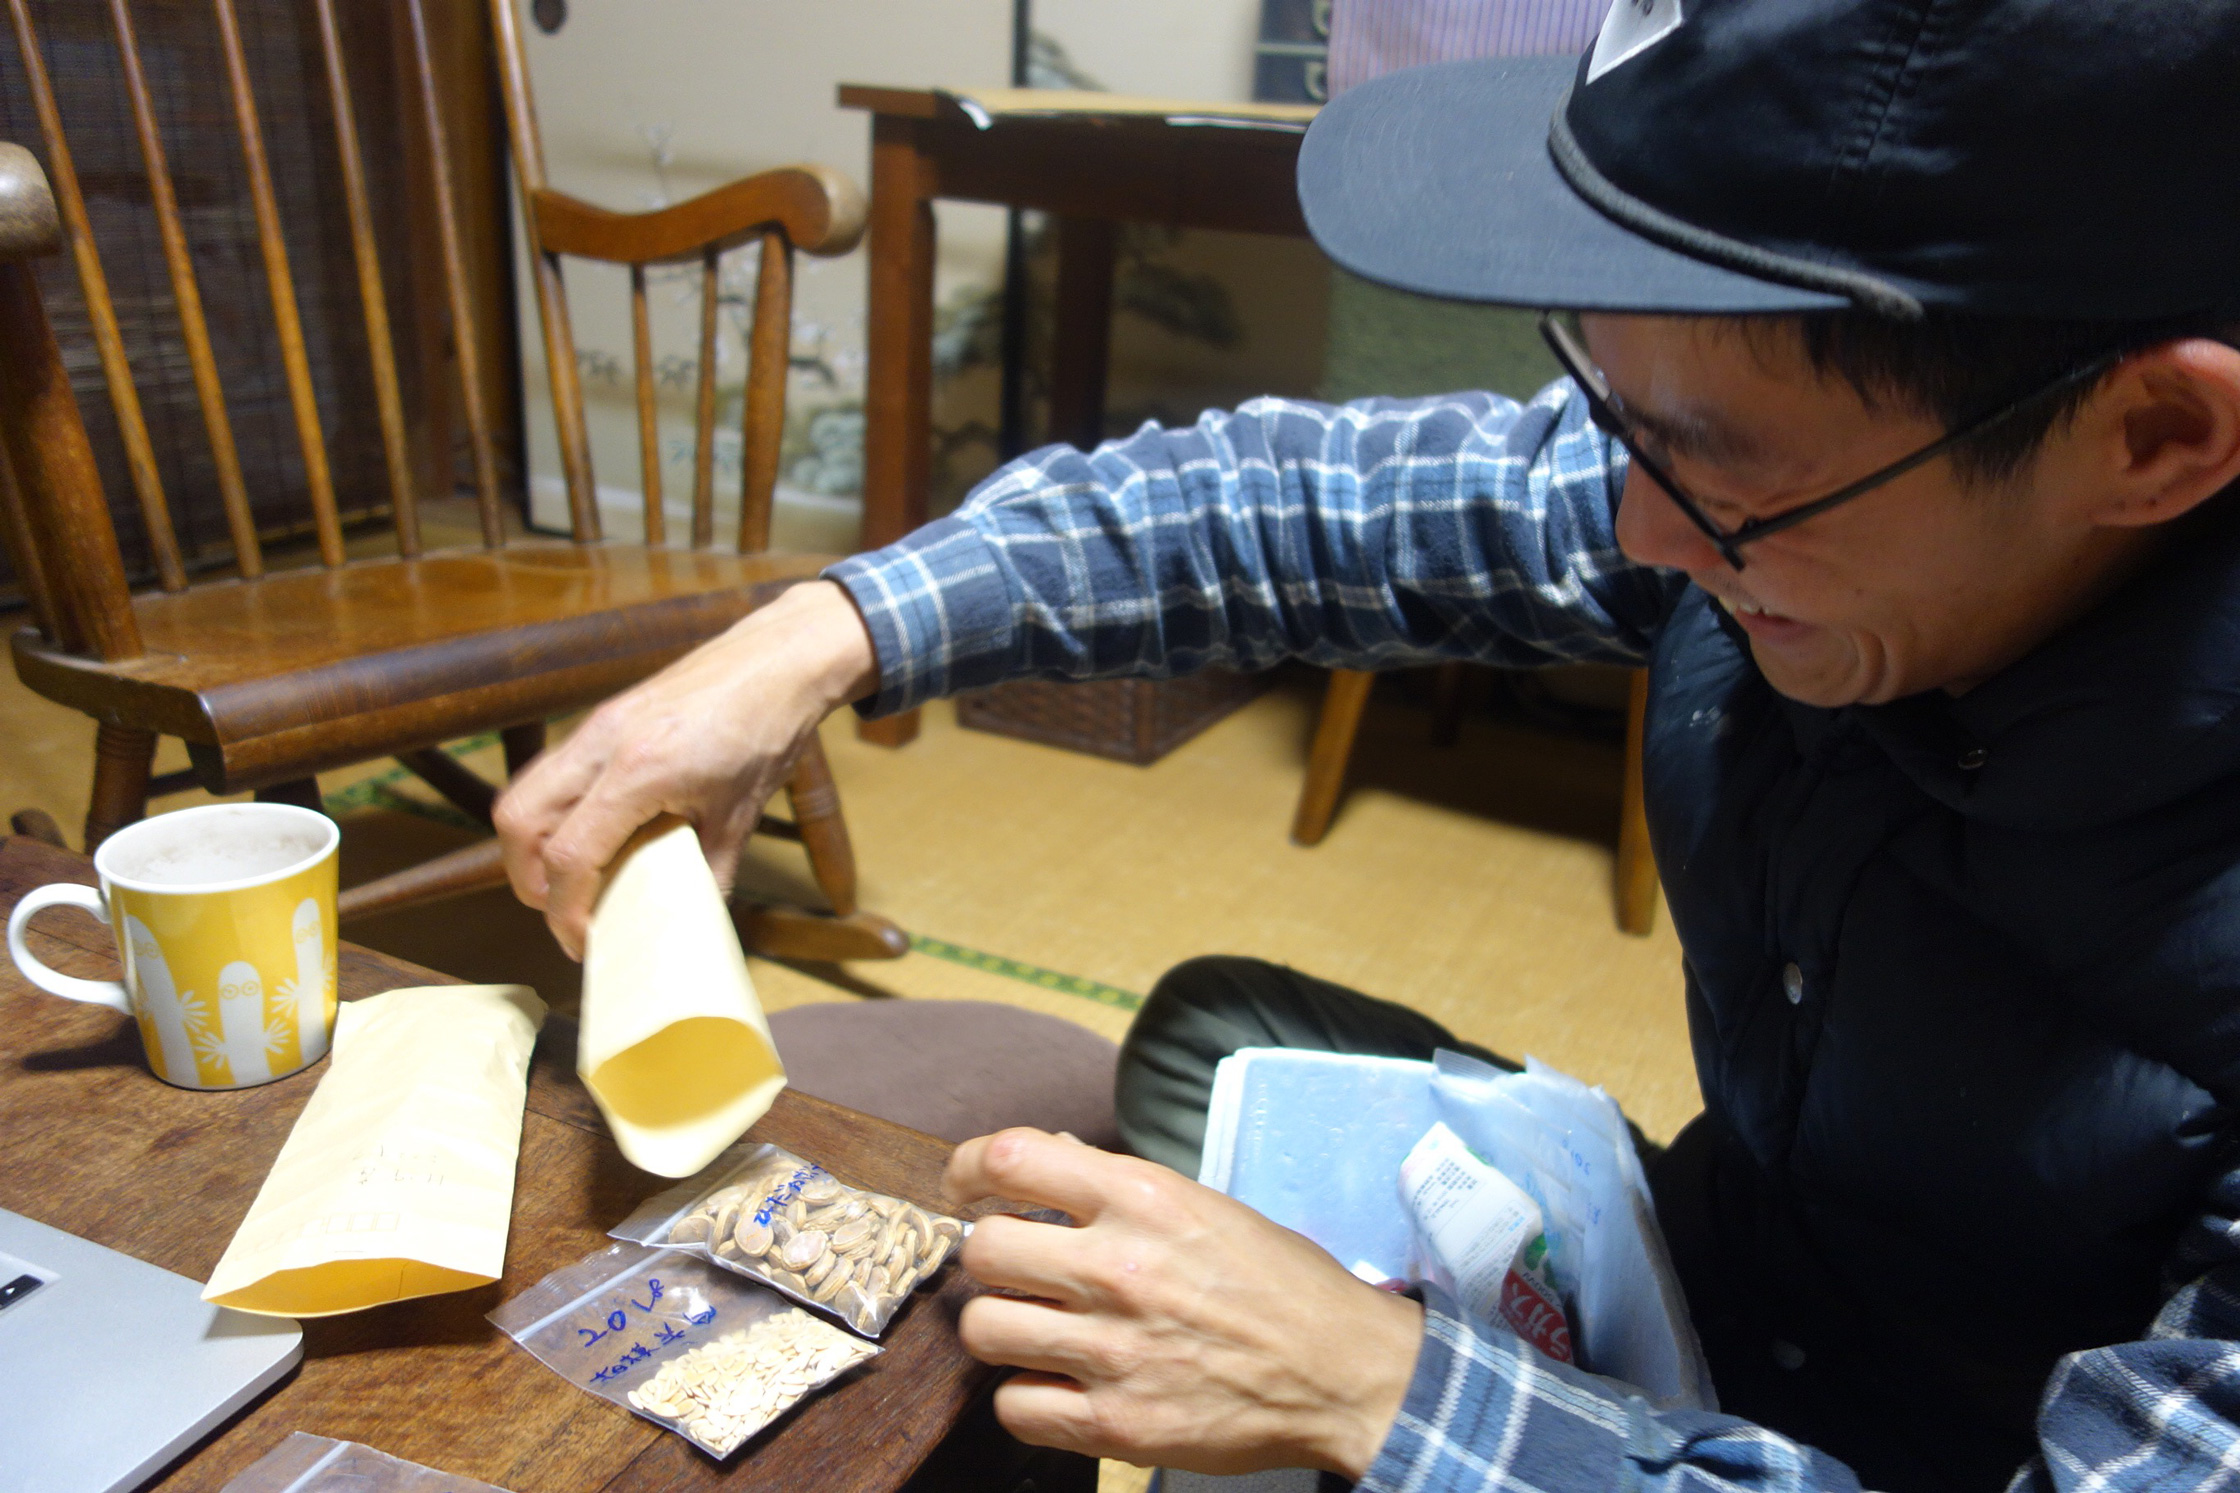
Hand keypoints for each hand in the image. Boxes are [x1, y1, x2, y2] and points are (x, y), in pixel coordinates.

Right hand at [493, 580, 879, 957]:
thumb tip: (688, 921)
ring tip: (571, 881)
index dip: (566, 910)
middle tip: (567, 912)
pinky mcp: (600, 719)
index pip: (569, 855)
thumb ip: (707, 873)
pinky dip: (552, 813)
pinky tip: (591, 835)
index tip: (583, 940)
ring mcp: (595, 726)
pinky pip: (550, 773)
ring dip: (531, 847)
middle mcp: (602, 743)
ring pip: (522, 795)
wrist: (777, 662)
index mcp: (639, 770)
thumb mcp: (741, 816)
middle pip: (517, 823)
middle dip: (529, 880)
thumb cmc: (765, 730)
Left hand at [943, 1129, 1422, 1478]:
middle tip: (1011, 1271)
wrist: (1346, 1372)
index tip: (967, 1187)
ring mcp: (1113, 1351)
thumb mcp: (1204, 1207)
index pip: (1010, 1158)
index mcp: (1143, 1200)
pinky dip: (1027, 1397)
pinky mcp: (1116, 1424)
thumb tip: (1046, 1159)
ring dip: (1000, 1328)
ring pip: (983, 1330)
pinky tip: (1056, 1383)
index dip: (968, 1170)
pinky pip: (1015, 1407)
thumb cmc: (1280, 1284)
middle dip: (987, 1258)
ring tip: (1033, 1329)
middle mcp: (1119, 1268)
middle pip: (982, 1250)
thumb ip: (1118, 1187)